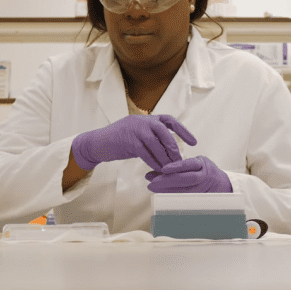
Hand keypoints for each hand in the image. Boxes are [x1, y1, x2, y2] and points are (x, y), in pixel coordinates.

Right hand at [71, 115, 196, 170]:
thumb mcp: (138, 136)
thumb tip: (169, 150)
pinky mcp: (128, 141)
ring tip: (170, 169)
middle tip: (180, 161)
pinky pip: (145, 153)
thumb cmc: (119, 141)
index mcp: (146, 118)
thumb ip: (152, 139)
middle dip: (174, 148)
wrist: (97, 143)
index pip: (169, 120)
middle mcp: (142, 121)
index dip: (183, 131)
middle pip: (164, 132)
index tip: (194, 143)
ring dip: (164, 158)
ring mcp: (135, 129)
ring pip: (156, 144)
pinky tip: (157, 171)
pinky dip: (153, 162)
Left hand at [145, 156, 231, 192]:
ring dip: (168, 190)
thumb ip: (175, 167)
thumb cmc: (202, 171)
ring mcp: (204, 188)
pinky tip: (163, 197)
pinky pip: (187, 199)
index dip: (176, 167)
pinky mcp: (202, 198)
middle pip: (186, 179)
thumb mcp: (193, 164)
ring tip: (155, 189)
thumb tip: (149, 175)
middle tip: (152, 183)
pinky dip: (174, 198)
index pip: (189, 164)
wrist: (222, 184)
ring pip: (186, 191)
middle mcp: (204, 176)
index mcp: (202, 164)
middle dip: (168, 181)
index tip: (163, 169)